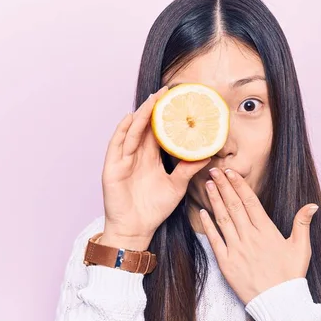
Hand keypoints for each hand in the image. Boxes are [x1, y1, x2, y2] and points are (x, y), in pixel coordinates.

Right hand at [100, 87, 210, 250]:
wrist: (137, 228)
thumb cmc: (155, 209)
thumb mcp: (176, 187)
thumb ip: (188, 170)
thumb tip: (208, 156)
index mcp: (151, 158)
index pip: (159, 132)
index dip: (167, 117)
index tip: (179, 102)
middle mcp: (137, 155)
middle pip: (145, 126)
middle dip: (155, 109)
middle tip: (167, 92)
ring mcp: (123, 159)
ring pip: (133, 131)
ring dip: (141, 114)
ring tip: (153, 99)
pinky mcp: (112, 167)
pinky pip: (117, 145)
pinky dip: (123, 130)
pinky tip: (131, 118)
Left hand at [198, 167, 318, 304]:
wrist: (278, 303)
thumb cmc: (291, 275)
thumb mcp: (301, 248)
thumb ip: (303, 223)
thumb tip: (312, 204)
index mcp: (267, 231)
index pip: (250, 201)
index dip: (239, 185)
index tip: (230, 171)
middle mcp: (250, 237)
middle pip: (234, 206)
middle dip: (224, 186)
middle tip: (214, 170)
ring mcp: (236, 249)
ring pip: (223, 219)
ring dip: (215, 200)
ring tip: (208, 185)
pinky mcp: (226, 263)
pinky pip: (215, 240)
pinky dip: (208, 225)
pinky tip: (202, 212)